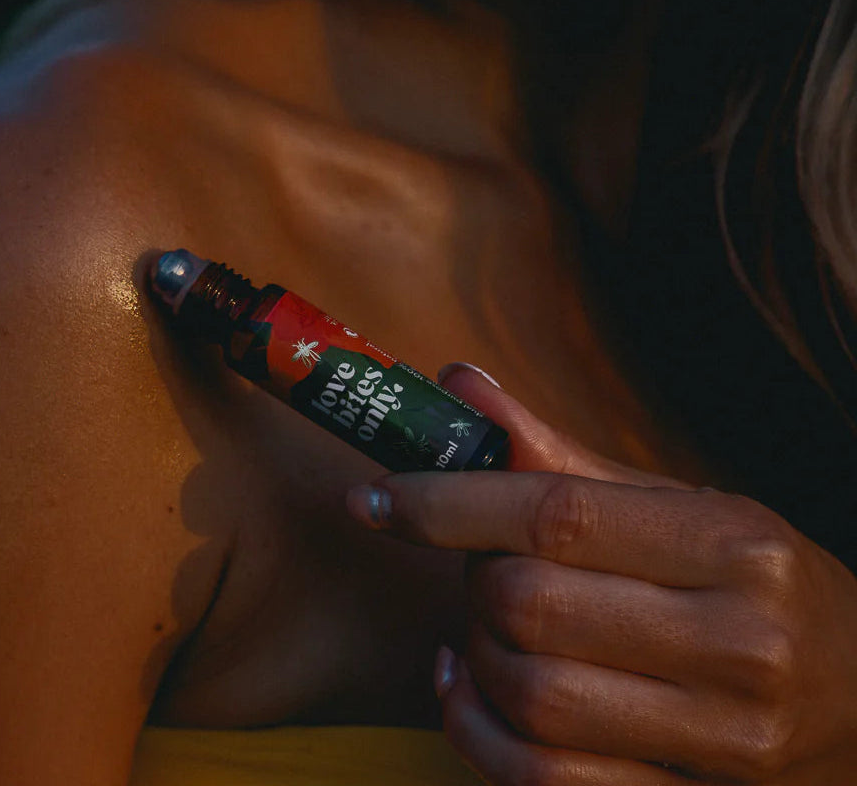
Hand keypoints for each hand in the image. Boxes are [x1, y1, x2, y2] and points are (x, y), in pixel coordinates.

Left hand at [346, 364, 856, 783]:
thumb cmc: (752, 583)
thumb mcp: (677, 505)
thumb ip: (559, 453)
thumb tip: (458, 385)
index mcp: (733, 545)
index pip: (556, 514)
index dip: (447, 504)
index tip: (379, 498)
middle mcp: (738, 643)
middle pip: (529, 606)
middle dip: (468, 578)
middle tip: (471, 561)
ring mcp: (722, 742)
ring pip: (527, 696)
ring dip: (470, 653)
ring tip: (478, 623)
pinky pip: (541, 784)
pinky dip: (474, 732)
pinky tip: (465, 688)